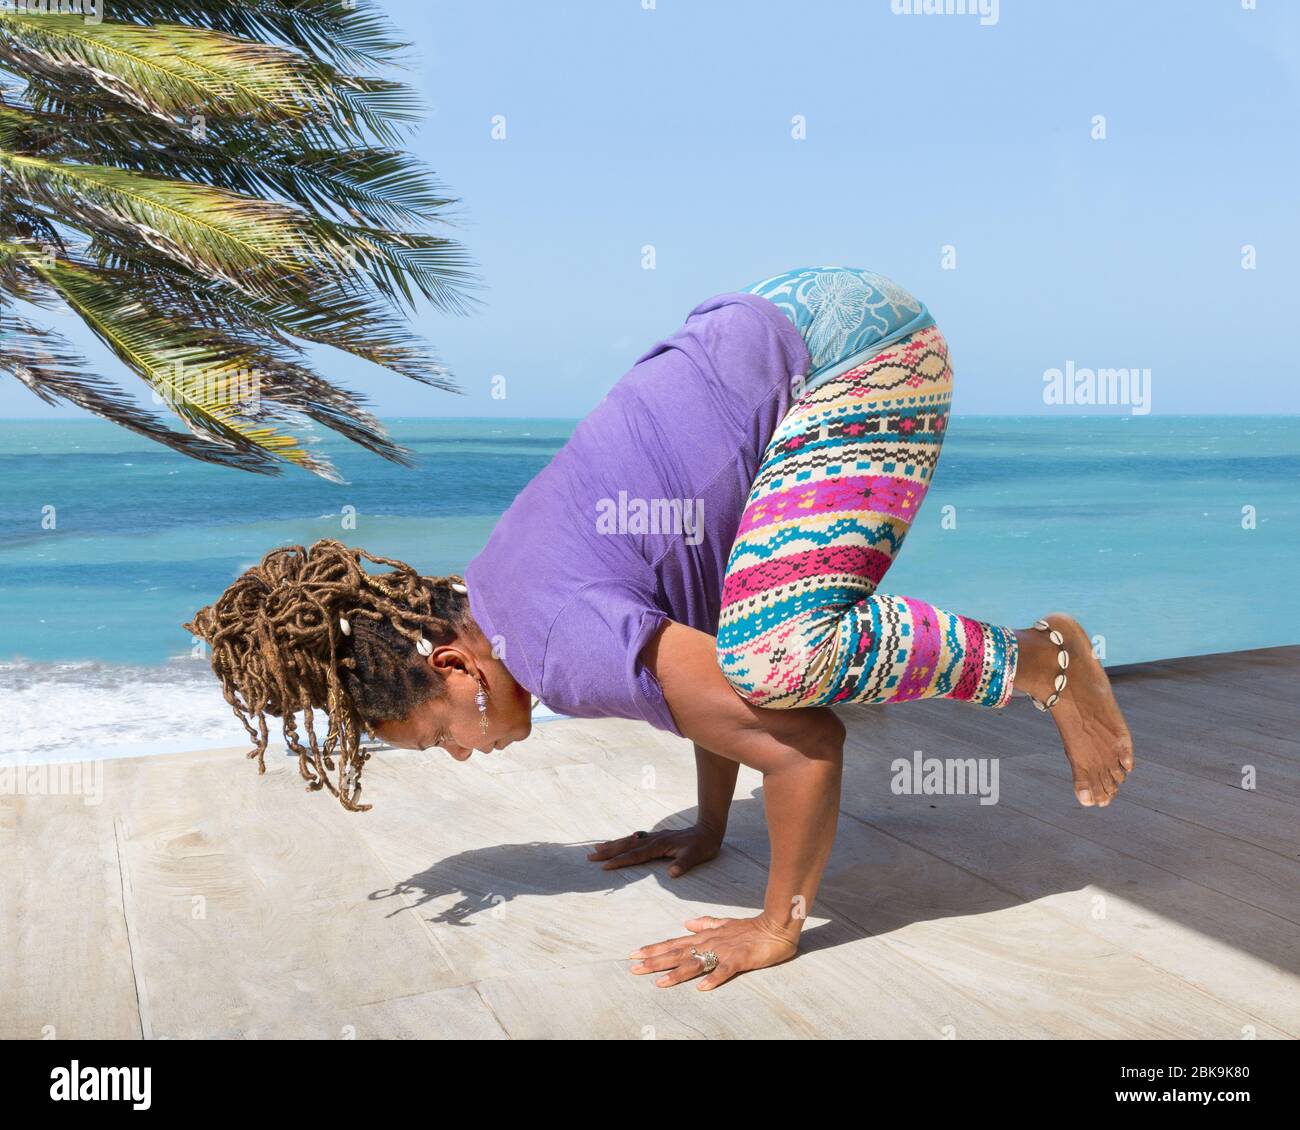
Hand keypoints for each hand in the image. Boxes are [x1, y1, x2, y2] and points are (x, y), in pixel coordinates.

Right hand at [586, 824, 721, 877]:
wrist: (709, 829)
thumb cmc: (703, 845)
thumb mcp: (696, 856)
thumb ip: (683, 864)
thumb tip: (671, 873)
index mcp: (660, 845)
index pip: (636, 855)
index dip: (620, 861)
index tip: (605, 866)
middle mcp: (654, 839)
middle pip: (627, 846)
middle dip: (608, 851)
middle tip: (590, 855)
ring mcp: (654, 837)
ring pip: (629, 841)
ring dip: (613, 845)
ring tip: (598, 848)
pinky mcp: (657, 837)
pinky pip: (635, 839)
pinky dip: (624, 841)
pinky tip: (618, 843)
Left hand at [628, 913, 798, 989]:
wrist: (775, 925)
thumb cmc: (750, 927)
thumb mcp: (724, 923)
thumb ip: (705, 923)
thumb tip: (686, 923)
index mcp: (705, 936)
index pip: (674, 943)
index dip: (654, 949)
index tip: (634, 954)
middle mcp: (710, 942)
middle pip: (678, 953)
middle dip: (655, 961)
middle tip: (634, 968)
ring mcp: (724, 951)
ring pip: (695, 963)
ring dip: (677, 973)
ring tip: (658, 982)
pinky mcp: (739, 959)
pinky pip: (724, 970)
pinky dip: (713, 978)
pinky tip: (702, 988)